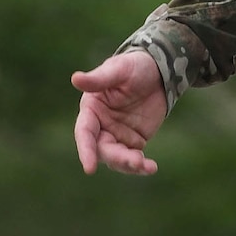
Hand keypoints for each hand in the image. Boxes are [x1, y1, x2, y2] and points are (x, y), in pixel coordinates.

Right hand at [70, 51, 167, 175]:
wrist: (160, 71)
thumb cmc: (135, 66)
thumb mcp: (119, 69)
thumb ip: (99, 79)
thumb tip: (75, 79)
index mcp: (91, 110)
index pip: (85, 133)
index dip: (86, 151)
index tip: (89, 169)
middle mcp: (101, 126)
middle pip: (102, 150)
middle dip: (117, 158)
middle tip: (135, 161)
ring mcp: (117, 136)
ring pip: (117, 158)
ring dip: (129, 165)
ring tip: (147, 167)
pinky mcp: (134, 141)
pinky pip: (134, 159)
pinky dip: (141, 166)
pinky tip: (151, 168)